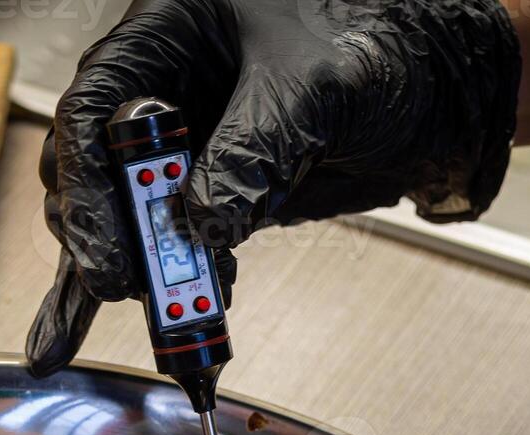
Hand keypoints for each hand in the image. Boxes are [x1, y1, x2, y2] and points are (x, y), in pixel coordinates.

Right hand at [26, 0, 520, 375]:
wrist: (441, 82)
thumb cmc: (383, 40)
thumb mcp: (312, 91)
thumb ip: (251, 154)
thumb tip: (202, 222)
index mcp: (169, 31)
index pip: (93, 109)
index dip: (88, 186)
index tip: (109, 253)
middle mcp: (168, 85)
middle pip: (99, 167)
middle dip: (107, 234)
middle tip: (125, 287)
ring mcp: (191, 140)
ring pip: (132, 211)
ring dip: (140, 268)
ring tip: (164, 308)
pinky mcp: (220, 183)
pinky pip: (181, 236)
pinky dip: (183, 277)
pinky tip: (189, 307)